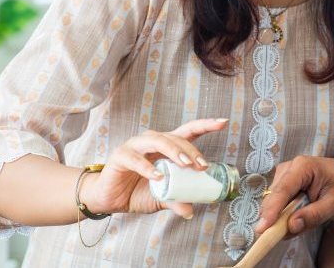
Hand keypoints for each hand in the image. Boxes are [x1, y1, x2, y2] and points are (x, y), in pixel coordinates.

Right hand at [80, 118, 228, 219]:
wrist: (110, 200)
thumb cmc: (137, 192)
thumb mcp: (162, 198)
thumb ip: (176, 200)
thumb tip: (190, 211)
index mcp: (166, 148)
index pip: (188, 131)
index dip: (205, 125)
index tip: (223, 122)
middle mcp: (152, 142)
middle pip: (175, 137)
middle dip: (191, 150)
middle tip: (202, 166)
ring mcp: (136, 146)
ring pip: (157, 140)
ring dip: (174, 151)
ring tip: (185, 165)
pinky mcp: (120, 156)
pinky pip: (135, 158)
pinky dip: (147, 167)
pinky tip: (157, 177)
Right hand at [255, 155, 333, 237]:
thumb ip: (313, 215)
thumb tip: (291, 226)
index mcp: (303, 167)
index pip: (282, 190)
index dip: (271, 211)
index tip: (263, 228)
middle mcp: (290, 168)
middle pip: (274, 197)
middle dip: (276, 217)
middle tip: (287, 233)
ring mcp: (285, 175)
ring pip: (274, 201)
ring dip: (282, 216)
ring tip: (302, 221)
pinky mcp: (285, 184)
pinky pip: (279, 203)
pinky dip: (285, 214)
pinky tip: (299, 216)